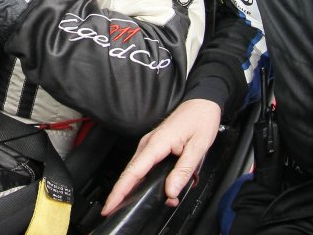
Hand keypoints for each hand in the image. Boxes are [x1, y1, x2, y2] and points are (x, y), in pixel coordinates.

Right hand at [101, 99, 221, 213]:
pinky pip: (143, 165)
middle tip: (114, 210)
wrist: (202, 102)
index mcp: (157, 143)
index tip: (110, 204)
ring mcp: (149, 143)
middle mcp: (148, 143)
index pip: (134, 171)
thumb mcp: (198, 147)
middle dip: (122, 193)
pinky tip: (146, 189)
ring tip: (132, 203)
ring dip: (134, 187)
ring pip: (136, 170)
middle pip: (130, 172)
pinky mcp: (153, 145)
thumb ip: (183, 171)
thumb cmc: (200, 120)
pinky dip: (142, 179)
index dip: (120, 190)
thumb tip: (171, 191)